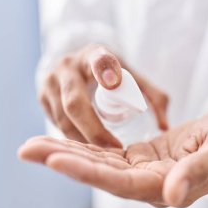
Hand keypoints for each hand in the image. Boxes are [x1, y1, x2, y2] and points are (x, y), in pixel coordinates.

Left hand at [18, 111, 207, 207]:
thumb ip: (197, 173)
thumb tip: (172, 196)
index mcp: (168, 186)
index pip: (121, 183)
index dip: (89, 173)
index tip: (57, 159)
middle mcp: (149, 184)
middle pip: (100, 175)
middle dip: (64, 161)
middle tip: (28, 149)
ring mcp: (143, 171)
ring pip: (99, 164)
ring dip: (67, 153)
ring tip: (34, 145)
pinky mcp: (141, 157)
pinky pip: (108, 154)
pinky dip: (85, 148)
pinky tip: (63, 141)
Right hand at [39, 44, 168, 146]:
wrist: (77, 64)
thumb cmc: (111, 73)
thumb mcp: (131, 76)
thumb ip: (154, 97)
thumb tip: (165, 126)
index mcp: (94, 54)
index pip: (99, 59)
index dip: (105, 70)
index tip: (114, 84)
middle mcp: (68, 65)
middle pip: (75, 102)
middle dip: (94, 129)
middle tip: (115, 148)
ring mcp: (51, 81)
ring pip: (63, 118)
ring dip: (82, 139)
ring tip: (104, 153)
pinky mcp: (43, 97)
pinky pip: (56, 124)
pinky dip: (72, 138)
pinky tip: (87, 148)